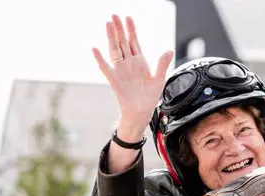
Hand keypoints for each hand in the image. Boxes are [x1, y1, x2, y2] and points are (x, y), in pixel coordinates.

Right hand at [91, 15, 173, 139]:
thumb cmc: (150, 97)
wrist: (141, 111)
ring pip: (114, 50)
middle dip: (119, 29)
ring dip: (111, 38)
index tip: (128, 18)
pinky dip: (100, 59)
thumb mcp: (159, 79)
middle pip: (122, 42)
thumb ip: (162, 64)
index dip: (131, 30)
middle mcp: (129, 63)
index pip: (134, 41)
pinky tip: (95, 49)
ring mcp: (120, 70)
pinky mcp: (114, 80)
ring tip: (108, 24)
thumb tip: (169, 50)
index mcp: (140, 61)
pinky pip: (105, 68)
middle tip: (114, 15)